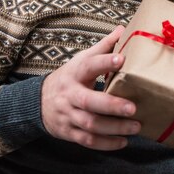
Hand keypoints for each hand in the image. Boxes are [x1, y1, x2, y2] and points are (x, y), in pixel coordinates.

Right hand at [41, 26, 140, 150]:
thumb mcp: (82, 59)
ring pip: (90, 124)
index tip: (122, 60)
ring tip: (135, 126)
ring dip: (114, 128)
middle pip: (89, 101)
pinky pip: (87, 140)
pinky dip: (105, 144)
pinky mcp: (68, 132)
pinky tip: (123, 142)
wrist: (38, 102)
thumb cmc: (70, 77)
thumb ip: (103, 47)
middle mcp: (70, 94)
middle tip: (133, 108)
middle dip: (111, 106)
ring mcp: (68, 115)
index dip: (104, 62)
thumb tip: (123, 29)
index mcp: (75, 73)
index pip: (89, 66)